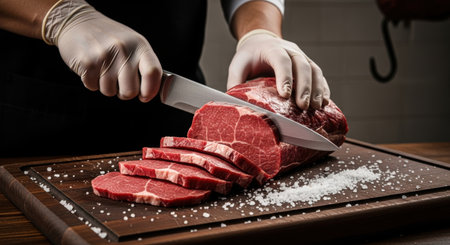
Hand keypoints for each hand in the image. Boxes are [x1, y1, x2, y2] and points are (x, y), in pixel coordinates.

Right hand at [42, 0, 160, 101]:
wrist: (76, 22)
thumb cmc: (108, 36)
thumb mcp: (132, 43)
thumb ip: (143, 64)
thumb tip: (152, 90)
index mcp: (139, 45)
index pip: (152, 73)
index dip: (150, 90)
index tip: (145, 96)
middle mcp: (123, 50)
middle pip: (130, 90)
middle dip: (124, 93)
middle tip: (120, 84)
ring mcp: (105, 56)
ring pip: (110, 92)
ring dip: (106, 87)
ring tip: (103, 70)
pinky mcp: (87, 62)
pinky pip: (93, 87)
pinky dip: (92, 83)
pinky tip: (92, 69)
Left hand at [227, 29, 329, 109]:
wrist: (260, 42)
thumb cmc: (249, 57)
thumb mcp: (237, 66)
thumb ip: (235, 83)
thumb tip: (235, 105)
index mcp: (271, 48)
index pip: (281, 60)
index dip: (285, 77)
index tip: (285, 95)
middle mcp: (290, 50)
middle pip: (302, 65)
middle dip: (304, 86)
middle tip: (303, 105)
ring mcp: (302, 57)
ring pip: (315, 70)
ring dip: (317, 89)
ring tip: (316, 107)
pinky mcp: (309, 65)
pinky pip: (320, 76)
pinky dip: (323, 89)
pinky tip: (324, 102)